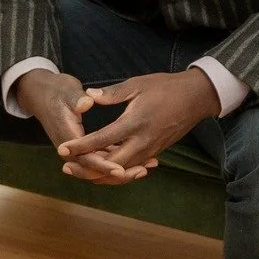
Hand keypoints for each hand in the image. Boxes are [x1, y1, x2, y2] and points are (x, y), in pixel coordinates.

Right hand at [13, 68, 148, 185]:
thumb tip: (85, 103)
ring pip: (102, 165)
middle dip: (120, 172)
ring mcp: (79, 149)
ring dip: (124, 168)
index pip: (87, 158)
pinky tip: (142, 158)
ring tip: (149, 166)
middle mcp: (72, 149)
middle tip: (143, 170)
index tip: (121, 170)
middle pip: (97, 168)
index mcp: (68, 136)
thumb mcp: (65, 91)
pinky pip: (104, 157)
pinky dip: (121, 159)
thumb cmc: (55, 90)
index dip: (105, 165)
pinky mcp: (86, 145)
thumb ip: (76, 99)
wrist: (41, 94)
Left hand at [56, 69, 220, 178]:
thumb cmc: (165, 87)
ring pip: (121, 171)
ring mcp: (150, 149)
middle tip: (66, 167)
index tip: (62, 150)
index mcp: (135, 122)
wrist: (196, 98)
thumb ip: (112, 93)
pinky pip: (131, 167)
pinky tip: (103, 167)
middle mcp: (142, 141)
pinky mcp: (154, 152)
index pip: (102, 139)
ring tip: (80, 170)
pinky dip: (116, 171)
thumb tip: (88, 96)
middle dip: (87, 169)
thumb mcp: (137, 84)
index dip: (80, 146)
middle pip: (110, 166)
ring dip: (100, 174)